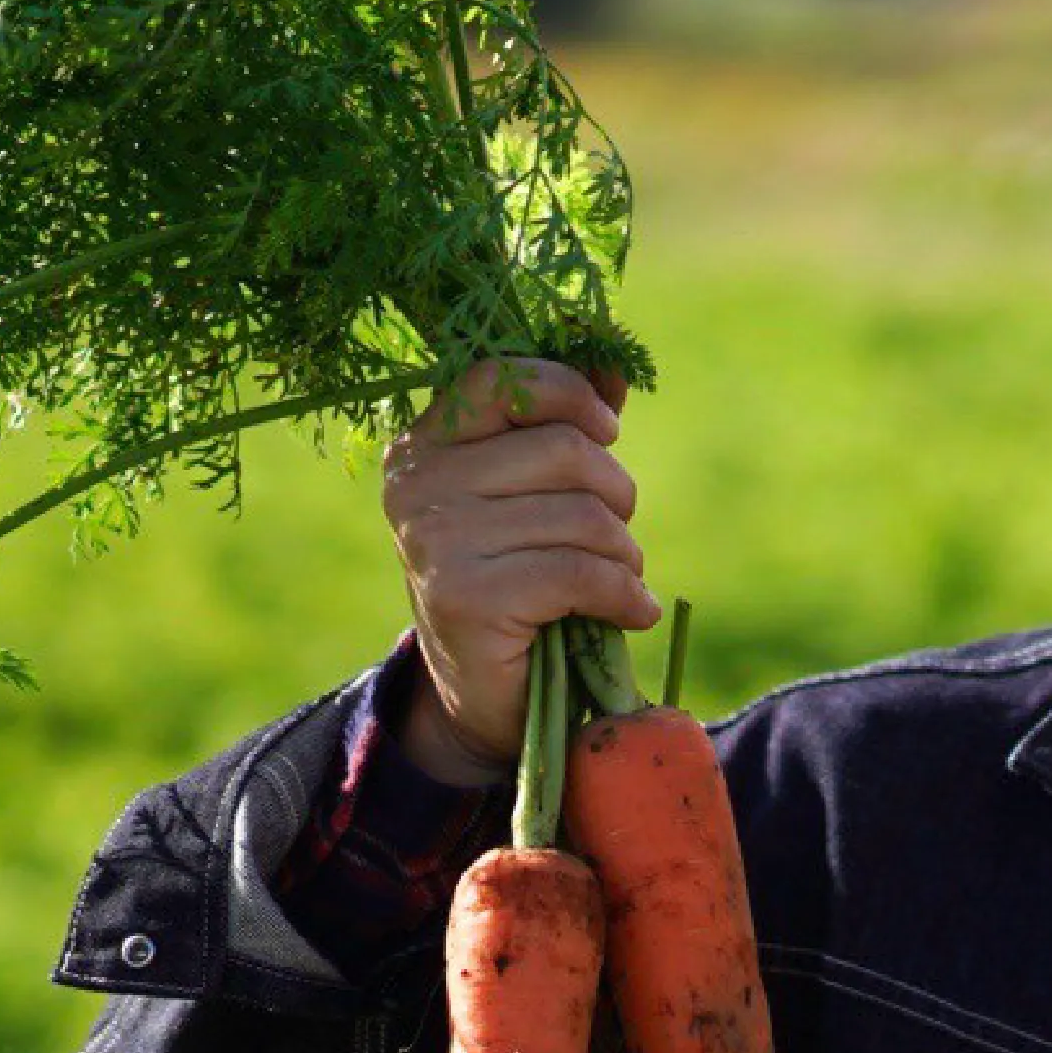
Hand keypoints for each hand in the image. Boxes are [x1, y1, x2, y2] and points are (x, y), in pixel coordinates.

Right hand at [381, 358, 655, 786]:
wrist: (483, 694)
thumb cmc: (518, 577)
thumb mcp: (535, 494)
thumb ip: (566, 425)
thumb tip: (613, 358)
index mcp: (425, 445)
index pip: (502, 378)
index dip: (570, 395)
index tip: (606, 433)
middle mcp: (418, 486)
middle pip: (564, 450)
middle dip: (615, 496)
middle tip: (614, 536)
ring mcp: (436, 542)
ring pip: (583, 516)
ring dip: (623, 555)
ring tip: (616, 581)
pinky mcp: (468, 598)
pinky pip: (581, 572)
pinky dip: (624, 594)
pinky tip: (632, 612)